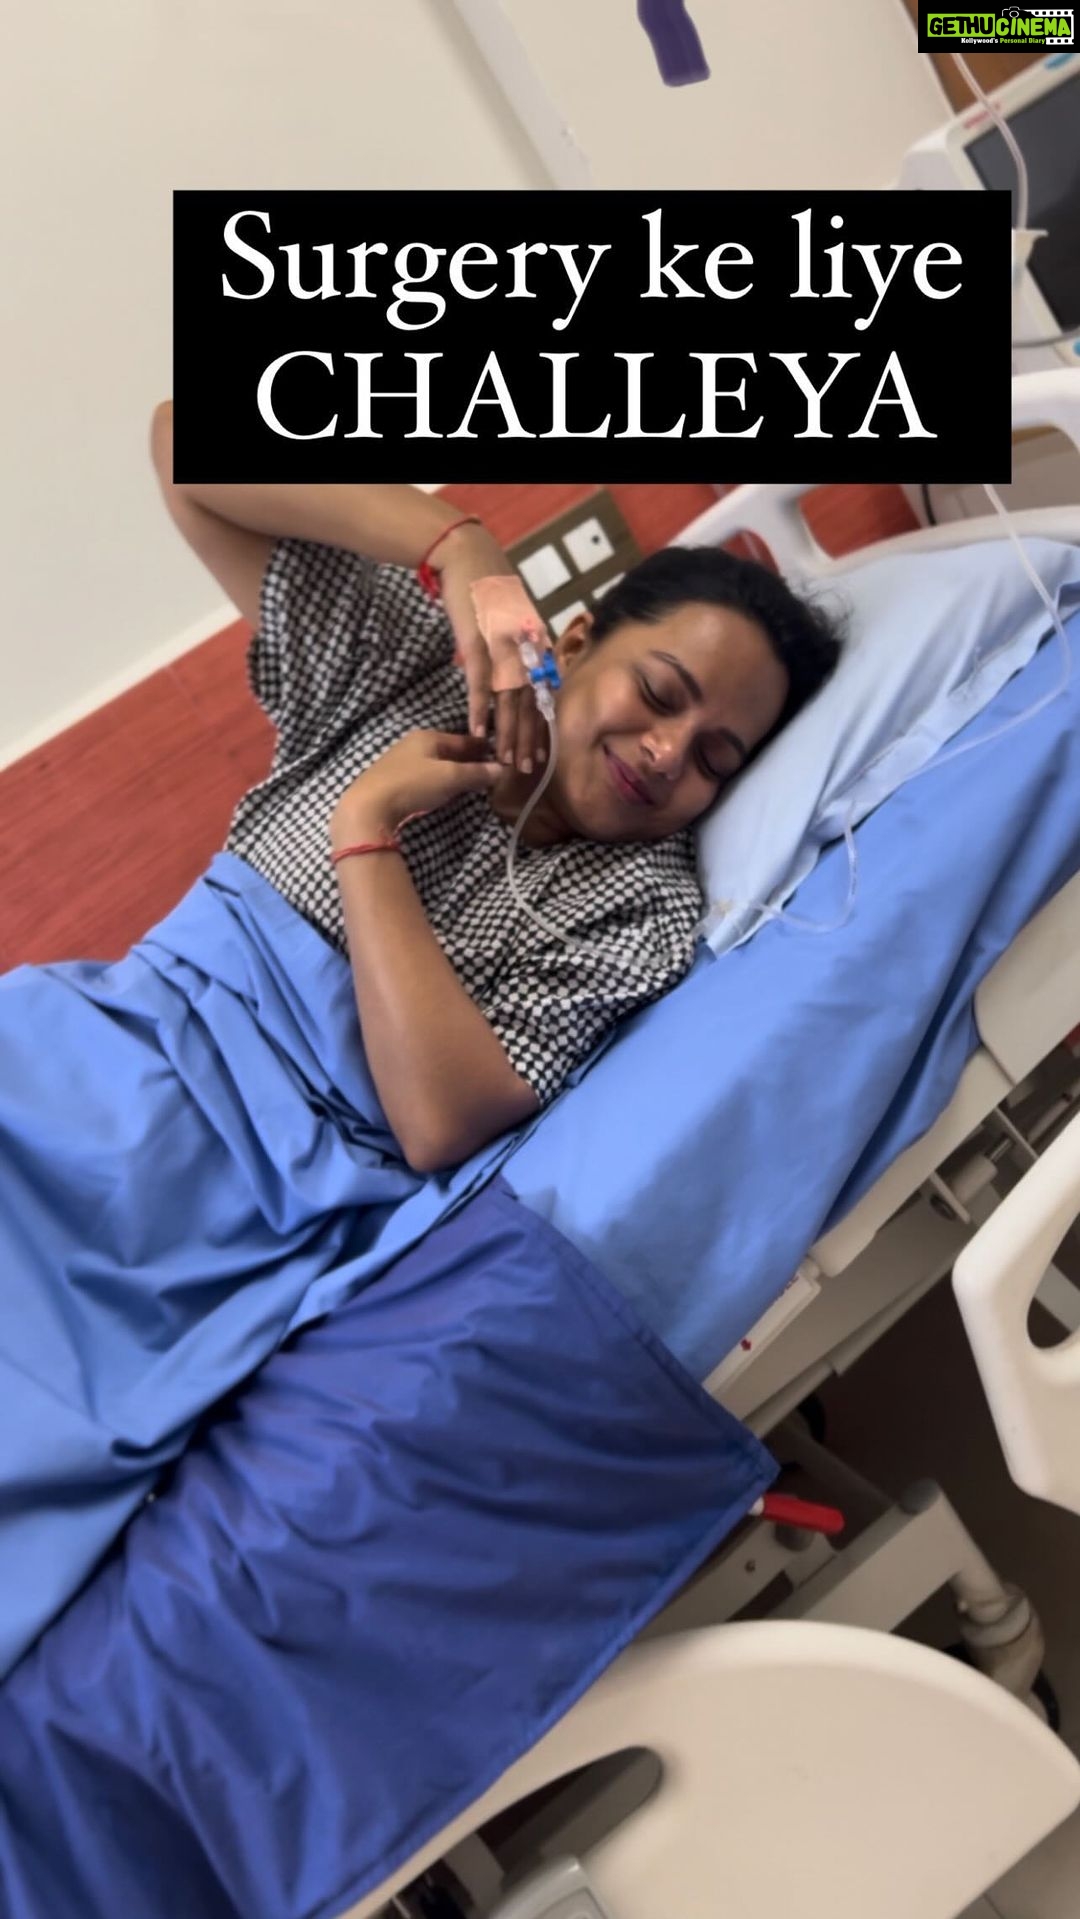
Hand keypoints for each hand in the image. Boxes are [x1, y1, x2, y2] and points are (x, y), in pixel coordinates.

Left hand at [330, 730, 500, 847]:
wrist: (368, 807)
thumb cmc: (412, 785)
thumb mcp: (450, 778)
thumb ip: (476, 773)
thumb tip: (502, 769)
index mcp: (429, 736)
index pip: (464, 739)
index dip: (483, 748)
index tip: (501, 757)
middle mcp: (414, 743)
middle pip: (450, 750)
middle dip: (469, 760)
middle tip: (489, 773)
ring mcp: (402, 761)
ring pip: (436, 763)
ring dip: (454, 771)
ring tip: (470, 784)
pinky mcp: (394, 780)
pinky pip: (425, 775)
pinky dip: (438, 781)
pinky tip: (443, 791)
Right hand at [433, 523, 549, 774]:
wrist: (468, 557)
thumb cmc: (487, 590)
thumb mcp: (510, 622)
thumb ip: (515, 650)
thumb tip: (512, 675)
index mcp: (533, 648)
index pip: (539, 696)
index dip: (540, 728)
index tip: (541, 755)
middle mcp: (524, 651)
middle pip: (528, 704)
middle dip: (527, 740)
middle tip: (527, 770)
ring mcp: (503, 648)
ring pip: (509, 700)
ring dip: (508, 734)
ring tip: (507, 762)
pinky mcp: (479, 642)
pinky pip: (481, 682)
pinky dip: (480, 709)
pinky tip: (479, 732)